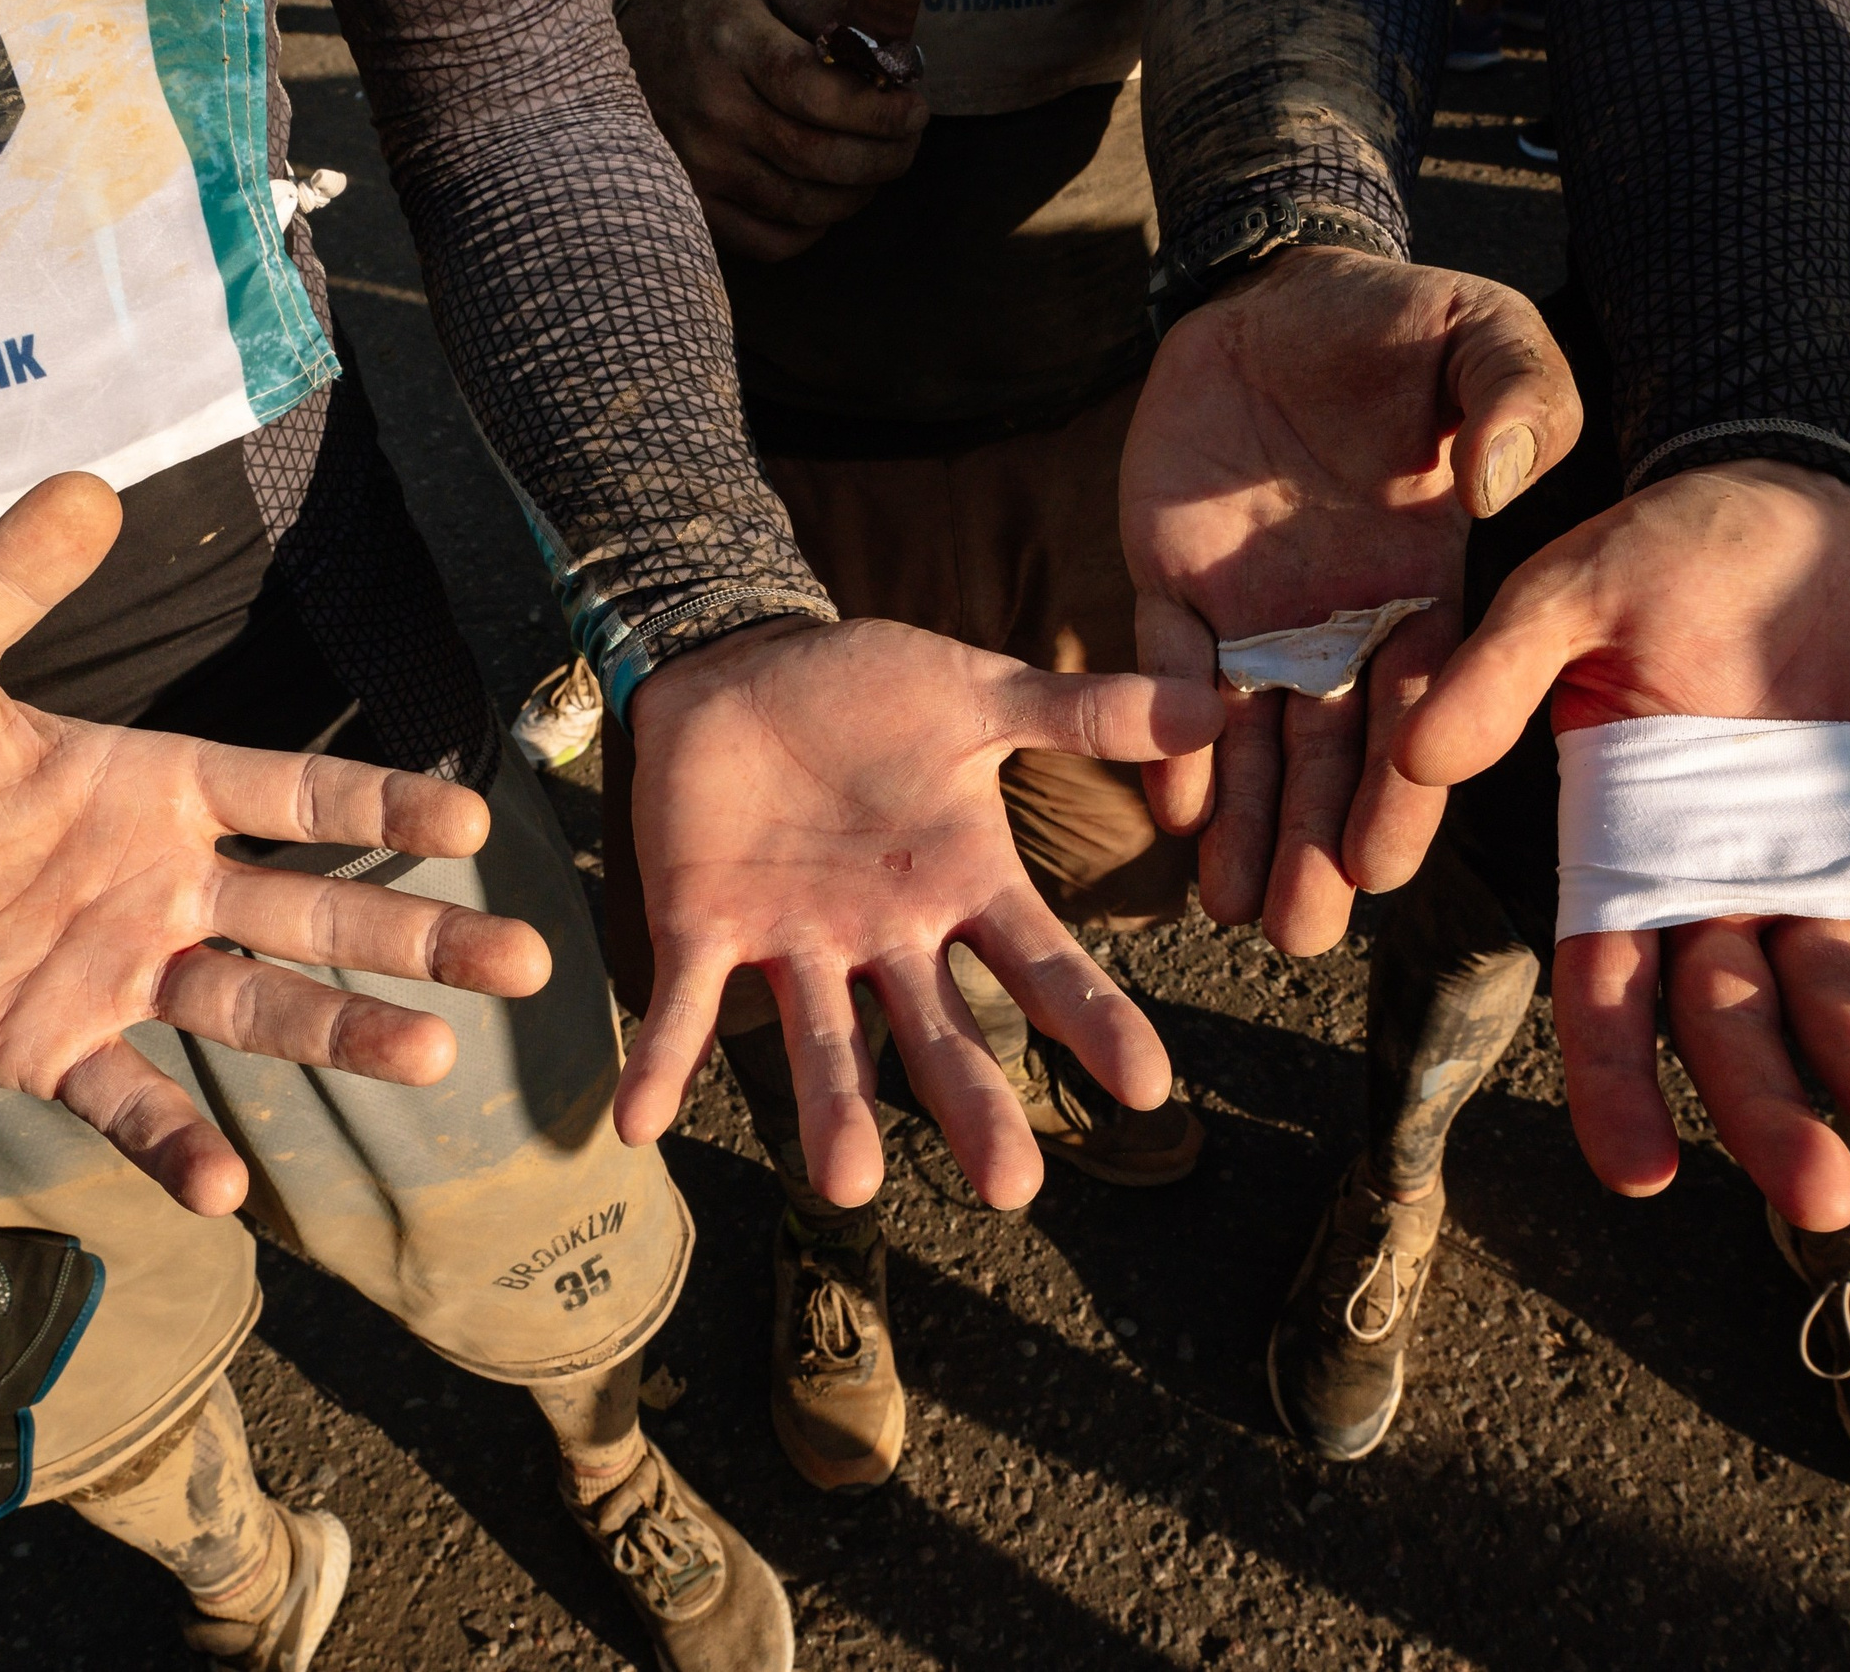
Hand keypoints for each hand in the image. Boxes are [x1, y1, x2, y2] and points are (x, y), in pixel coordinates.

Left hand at [0, 475, 551, 1216]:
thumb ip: (12, 582)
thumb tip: (90, 489)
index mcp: (152, 789)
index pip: (293, 798)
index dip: (380, 811)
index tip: (472, 824)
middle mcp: (160, 886)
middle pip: (315, 915)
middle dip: (420, 940)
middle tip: (525, 964)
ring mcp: (113, 974)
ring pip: (255, 1010)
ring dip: (342, 1036)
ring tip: (430, 1060)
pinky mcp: (47, 1047)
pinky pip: (126, 1101)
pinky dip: (174, 1143)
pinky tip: (225, 1190)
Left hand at [612, 618, 1221, 1208]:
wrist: (739, 661)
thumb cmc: (866, 688)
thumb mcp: (976, 694)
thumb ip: (1081, 713)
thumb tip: (1209, 705)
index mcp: (961, 886)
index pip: (1042, 967)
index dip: (1092, 1024)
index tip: (1147, 1089)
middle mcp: (887, 937)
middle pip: (941, 1035)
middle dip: (973, 1108)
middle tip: (1011, 1188)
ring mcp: (796, 942)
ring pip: (823, 1041)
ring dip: (832, 1112)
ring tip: (846, 1185)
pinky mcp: (705, 928)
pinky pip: (684, 1005)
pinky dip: (663, 1060)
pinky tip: (641, 1121)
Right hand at [619, 0, 927, 260]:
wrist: (623, 49)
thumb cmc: (709, 14)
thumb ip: (829, 8)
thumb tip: (892, 52)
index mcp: (731, 44)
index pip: (816, 92)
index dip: (877, 111)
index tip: (914, 110)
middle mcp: (711, 110)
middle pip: (818, 157)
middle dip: (884, 157)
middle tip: (908, 141)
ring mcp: (699, 166)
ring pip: (804, 206)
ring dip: (858, 192)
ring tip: (874, 165)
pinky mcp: (696, 204)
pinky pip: (771, 243)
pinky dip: (813, 229)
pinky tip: (825, 196)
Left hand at [1121, 245, 1579, 953]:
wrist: (1277, 293)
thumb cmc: (1400, 323)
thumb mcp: (1484, 335)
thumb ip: (1517, 399)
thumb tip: (1505, 486)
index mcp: (1424, 588)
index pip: (1422, 706)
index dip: (1403, 787)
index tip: (1384, 861)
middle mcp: (1338, 624)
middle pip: (1331, 755)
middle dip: (1317, 845)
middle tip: (1301, 935)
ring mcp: (1251, 613)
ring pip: (1248, 741)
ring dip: (1244, 825)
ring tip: (1232, 911)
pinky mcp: (1169, 583)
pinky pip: (1163, 671)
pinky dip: (1163, 737)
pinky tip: (1171, 809)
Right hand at [1397, 459, 1849, 1228]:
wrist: (1799, 506)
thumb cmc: (1667, 547)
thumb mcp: (1569, 591)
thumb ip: (1496, 673)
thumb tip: (1420, 759)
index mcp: (1613, 847)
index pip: (1601, 989)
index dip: (1616, 1084)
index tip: (1644, 1174)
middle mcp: (1706, 886)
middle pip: (1727, 1026)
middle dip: (1768, 1114)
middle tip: (1822, 1199)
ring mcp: (1804, 875)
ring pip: (1833, 1006)